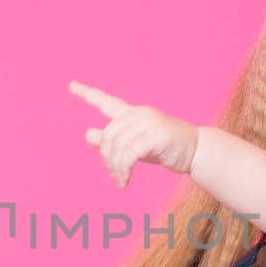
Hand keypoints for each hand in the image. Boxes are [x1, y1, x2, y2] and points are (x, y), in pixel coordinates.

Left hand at [68, 79, 198, 186]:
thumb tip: (87, 134)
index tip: (71, 86)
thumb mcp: (134, 144)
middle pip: (108, 135)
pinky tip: (126, 180)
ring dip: (116, 168)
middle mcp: (138, 114)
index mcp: (131, 113)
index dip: (87, 94)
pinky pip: (130, 154)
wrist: (195, 151)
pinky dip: (124, 169)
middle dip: (107, 158)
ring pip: (118, 147)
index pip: (106, 102)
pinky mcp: (156, 135)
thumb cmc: (163, 147)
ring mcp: (148, 122)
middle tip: (113, 175)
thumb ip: (113, 140)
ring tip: (121, 180)